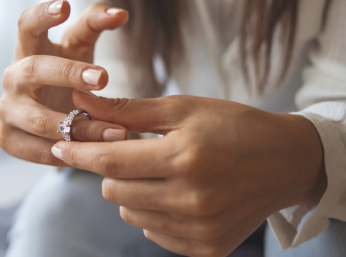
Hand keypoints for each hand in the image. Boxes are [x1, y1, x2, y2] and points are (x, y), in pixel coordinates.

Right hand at [0, 0, 129, 165]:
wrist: (50, 116)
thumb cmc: (66, 74)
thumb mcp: (80, 47)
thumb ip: (97, 24)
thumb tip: (121, 14)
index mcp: (27, 49)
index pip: (26, 24)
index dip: (41, 14)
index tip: (65, 6)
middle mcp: (11, 77)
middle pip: (33, 70)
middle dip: (67, 74)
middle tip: (103, 77)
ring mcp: (6, 109)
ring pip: (39, 120)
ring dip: (80, 128)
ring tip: (117, 132)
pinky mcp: (6, 139)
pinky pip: (37, 150)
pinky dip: (65, 154)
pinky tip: (92, 155)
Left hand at [52, 90, 326, 256]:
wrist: (287, 162)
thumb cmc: (232, 126)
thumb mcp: (182, 109)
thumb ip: (126, 111)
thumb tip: (78, 103)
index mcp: (187, 158)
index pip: (111, 162)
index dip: (79, 154)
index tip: (59, 146)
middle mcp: (193, 200)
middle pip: (114, 191)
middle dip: (112, 170)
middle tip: (133, 152)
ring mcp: (201, 229)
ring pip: (130, 214)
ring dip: (133, 192)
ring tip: (162, 171)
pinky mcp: (207, 249)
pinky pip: (153, 232)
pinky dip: (154, 213)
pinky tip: (177, 194)